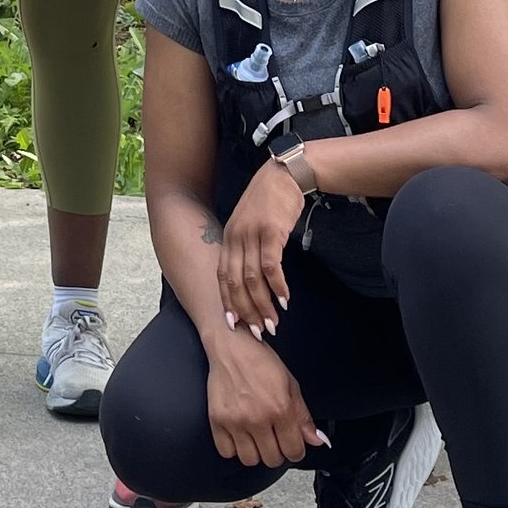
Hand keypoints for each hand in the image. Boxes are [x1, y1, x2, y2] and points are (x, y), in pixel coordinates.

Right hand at [205, 327, 325, 471]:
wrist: (231, 347)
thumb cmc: (260, 361)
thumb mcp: (290, 384)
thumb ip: (303, 416)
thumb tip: (316, 440)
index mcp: (280, 409)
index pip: (294, 451)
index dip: (295, 451)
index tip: (291, 445)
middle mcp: (258, 418)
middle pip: (272, 459)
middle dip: (277, 452)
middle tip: (273, 438)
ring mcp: (235, 421)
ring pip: (250, 460)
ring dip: (256, 452)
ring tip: (256, 437)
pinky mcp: (217, 420)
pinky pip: (226, 452)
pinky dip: (234, 448)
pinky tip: (239, 434)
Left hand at [218, 164, 302, 332]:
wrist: (283, 175)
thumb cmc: (269, 203)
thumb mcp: (250, 225)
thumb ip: (247, 248)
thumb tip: (251, 279)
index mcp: (228, 239)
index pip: (222, 277)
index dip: (228, 303)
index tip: (235, 325)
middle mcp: (236, 238)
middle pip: (235, 283)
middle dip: (246, 311)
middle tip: (259, 331)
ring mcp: (252, 235)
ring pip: (252, 279)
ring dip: (263, 304)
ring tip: (274, 322)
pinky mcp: (270, 232)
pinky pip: (271, 266)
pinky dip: (277, 286)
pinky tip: (285, 299)